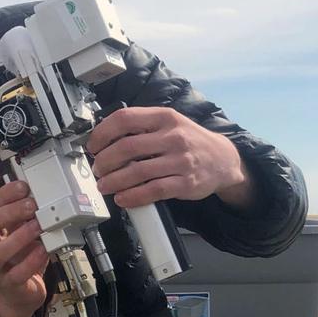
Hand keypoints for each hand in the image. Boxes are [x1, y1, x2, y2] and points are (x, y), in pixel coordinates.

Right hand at [0, 179, 49, 316]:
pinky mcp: (8, 284)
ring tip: (37, 227)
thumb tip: (40, 196)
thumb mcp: (23, 234)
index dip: (5, 195)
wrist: (20, 294)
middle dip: (8, 212)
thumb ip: (27, 218)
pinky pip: (16, 274)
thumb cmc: (21, 260)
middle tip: (31, 205)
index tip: (23, 186)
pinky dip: (31, 261)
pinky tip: (43, 251)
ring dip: (19, 237)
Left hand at [87, 107, 253, 209]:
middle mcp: (173, 137)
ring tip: (105, 185)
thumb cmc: (191, 141)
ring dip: (115, 181)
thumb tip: (107, 137)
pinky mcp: (185, 183)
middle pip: (127, 147)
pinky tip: (123, 198)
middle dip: (105, 161)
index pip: (125, 119)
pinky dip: (134, 196)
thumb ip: (143, 126)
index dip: (103, 133)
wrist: (224, 160)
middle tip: (97, 169)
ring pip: (138, 172)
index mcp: (165, 118)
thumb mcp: (170, 123)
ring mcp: (180, 161)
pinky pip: (153, 191)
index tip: (93, 145)